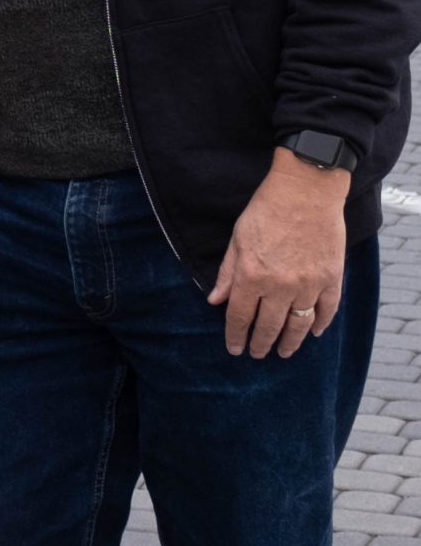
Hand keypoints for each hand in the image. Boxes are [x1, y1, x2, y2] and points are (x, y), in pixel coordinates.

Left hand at [208, 149, 350, 358]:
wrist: (306, 191)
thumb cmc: (266, 210)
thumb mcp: (237, 239)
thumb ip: (228, 273)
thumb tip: (215, 300)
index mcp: (251, 276)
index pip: (240, 317)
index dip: (236, 336)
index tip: (234, 349)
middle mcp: (280, 285)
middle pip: (269, 326)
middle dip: (261, 343)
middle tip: (257, 354)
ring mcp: (309, 284)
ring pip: (299, 324)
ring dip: (290, 342)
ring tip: (283, 352)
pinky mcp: (332, 278)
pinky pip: (327, 310)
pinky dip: (320, 324)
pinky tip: (313, 332)